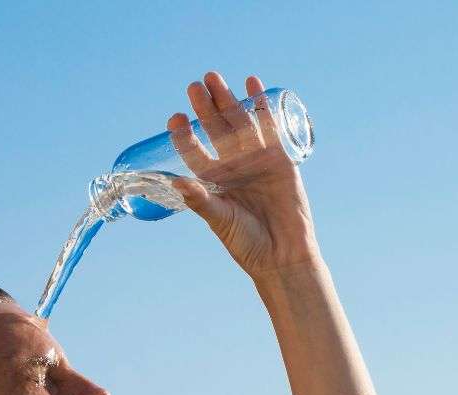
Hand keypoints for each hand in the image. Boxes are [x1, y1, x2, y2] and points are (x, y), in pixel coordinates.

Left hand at [167, 72, 322, 280]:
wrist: (282, 253)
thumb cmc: (246, 242)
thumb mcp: (219, 220)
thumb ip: (200, 200)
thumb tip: (176, 183)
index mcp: (212, 181)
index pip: (193, 151)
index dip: (184, 135)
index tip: (175, 119)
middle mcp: (231, 166)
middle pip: (215, 129)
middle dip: (204, 107)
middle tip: (194, 86)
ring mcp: (254, 158)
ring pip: (238, 123)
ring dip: (227, 99)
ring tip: (214, 78)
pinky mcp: (278, 157)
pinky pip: (268, 125)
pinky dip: (260, 104)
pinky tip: (251, 83)